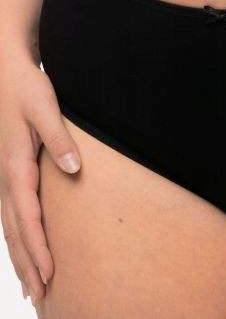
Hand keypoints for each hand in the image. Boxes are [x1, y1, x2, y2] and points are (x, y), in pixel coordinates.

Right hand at [0, 55, 81, 304]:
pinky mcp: (10, 173)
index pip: (27, 216)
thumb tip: (75, 169)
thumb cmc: (28, 89)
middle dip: (27, 264)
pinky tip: (27, 248)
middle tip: (41, 296)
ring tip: (33, 285)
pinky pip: (12, 213)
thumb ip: (59, 139)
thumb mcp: (46, 108)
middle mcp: (6, 176)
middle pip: (15, 231)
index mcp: (16, 165)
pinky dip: (19, 237)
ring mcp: (5, 177)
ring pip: (10, 226)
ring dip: (21, 257)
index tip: (50, 273)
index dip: (38, 247)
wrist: (8, 72)